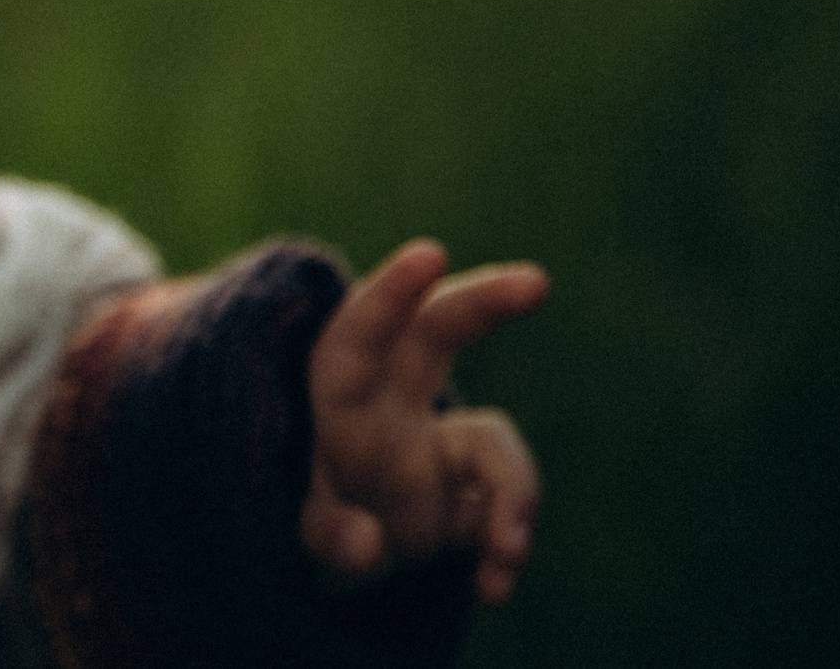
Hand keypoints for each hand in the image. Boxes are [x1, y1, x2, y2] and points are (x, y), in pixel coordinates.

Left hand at [302, 239, 548, 603]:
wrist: (346, 544)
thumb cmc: (314, 511)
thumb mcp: (301, 525)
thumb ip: (326, 533)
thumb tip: (368, 547)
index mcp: (338, 395)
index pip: (358, 333)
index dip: (392, 294)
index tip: (431, 253)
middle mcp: (392, 402)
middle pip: (436, 333)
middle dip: (484, 301)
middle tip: (537, 282)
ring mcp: (439, 442)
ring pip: (493, 441)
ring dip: (510, 495)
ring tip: (505, 553)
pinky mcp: (474, 489)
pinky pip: (506, 506)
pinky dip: (506, 549)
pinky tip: (492, 586)